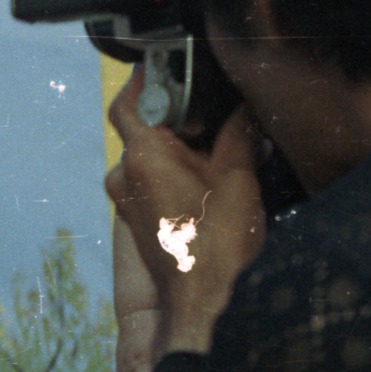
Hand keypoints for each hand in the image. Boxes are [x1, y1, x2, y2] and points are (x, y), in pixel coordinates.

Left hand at [105, 66, 265, 355]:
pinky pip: (150, 183)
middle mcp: (125, 176)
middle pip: (141, 129)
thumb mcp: (239, 176)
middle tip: (214, 111)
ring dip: (178, 148)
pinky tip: (211, 176)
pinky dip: (174, 173)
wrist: (205, 303)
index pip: (127, 102)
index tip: (170, 68)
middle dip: (176, 118)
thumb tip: (245, 109)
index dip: (145, 81)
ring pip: (148, 158)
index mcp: (143, 156)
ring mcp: (127, 202)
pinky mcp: (137, 223)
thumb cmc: (220, 241)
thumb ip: (239, 133)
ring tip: (220, 146)